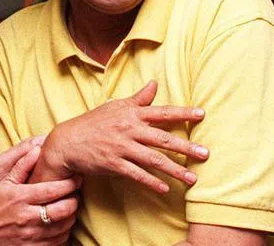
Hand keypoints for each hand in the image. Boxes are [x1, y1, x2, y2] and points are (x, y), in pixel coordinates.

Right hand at [0, 142, 79, 245]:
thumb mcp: (4, 182)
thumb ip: (22, 165)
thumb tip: (37, 149)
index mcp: (22, 198)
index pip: (53, 190)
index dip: (70, 183)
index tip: (77, 179)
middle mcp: (28, 217)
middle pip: (63, 209)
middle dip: (74, 200)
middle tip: (75, 194)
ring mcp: (31, 235)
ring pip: (64, 227)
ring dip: (71, 217)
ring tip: (69, 208)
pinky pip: (58, 242)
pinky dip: (64, 232)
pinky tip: (61, 224)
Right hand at [36, 80, 207, 193]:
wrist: (68, 141)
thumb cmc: (94, 122)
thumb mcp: (116, 106)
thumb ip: (138, 99)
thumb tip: (154, 84)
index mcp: (132, 114)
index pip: (163, 112)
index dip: (183, 112)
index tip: (201, 114)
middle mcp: (130, 129)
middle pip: (163, 138)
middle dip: (186, 147)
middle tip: (205, 154)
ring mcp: (122, 147)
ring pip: (153, 159)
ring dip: (174, 170)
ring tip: (192, 178)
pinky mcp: (113, 164)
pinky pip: (136, 174)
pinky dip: (151, 181)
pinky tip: (164, 188)